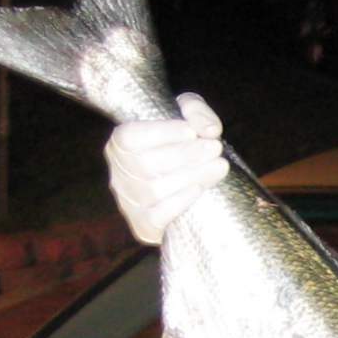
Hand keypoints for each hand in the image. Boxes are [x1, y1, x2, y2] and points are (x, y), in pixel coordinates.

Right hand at [105, 91, 225, 245]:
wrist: (188, 186)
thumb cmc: (182, 144)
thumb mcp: (186, 117)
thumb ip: (195, 111)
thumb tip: (208, 130)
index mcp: (120, 144)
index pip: (131, 138)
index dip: (160, 134)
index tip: (192, 131)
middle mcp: (118, 174)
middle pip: (145, 164)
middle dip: (185, 155)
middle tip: (215, 148)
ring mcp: (128, 202)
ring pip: (153, 190)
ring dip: (190, 176)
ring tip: (219, 166)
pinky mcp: (143, 226)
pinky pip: (156, 217)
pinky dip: (179, 202)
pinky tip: (199, 189)